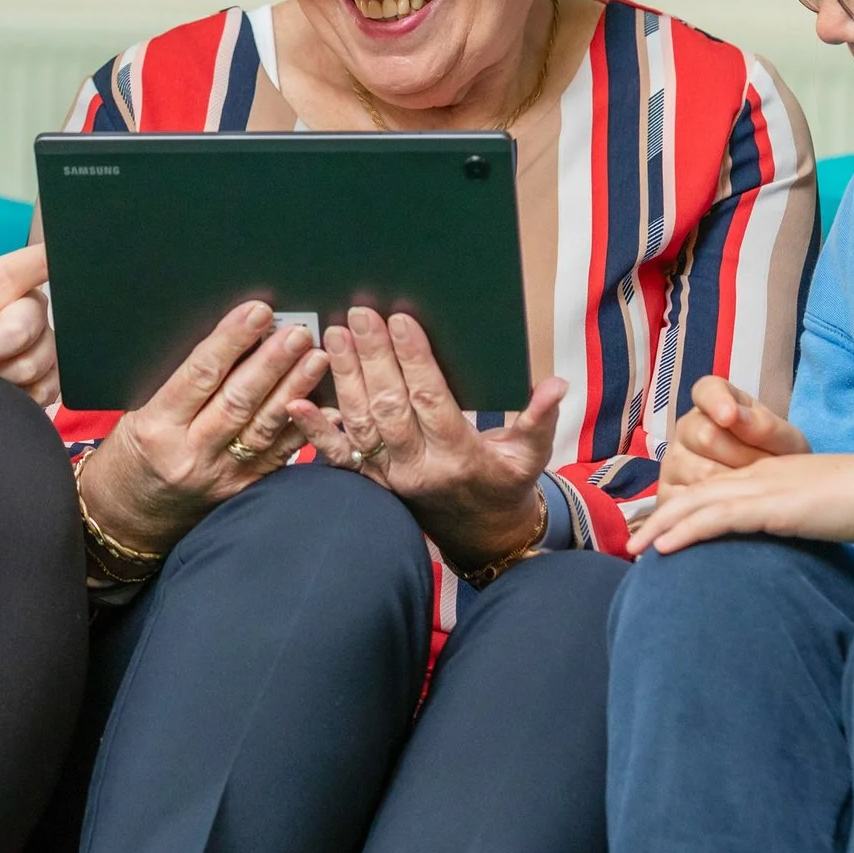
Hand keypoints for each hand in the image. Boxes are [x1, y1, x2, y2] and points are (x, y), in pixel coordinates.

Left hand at [0, 245, 58, 402]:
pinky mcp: (43, 377)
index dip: (48, 259)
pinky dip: (19, 398)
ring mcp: (38, 344)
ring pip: (38, 361)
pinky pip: (47, 389)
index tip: (49, 265)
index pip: (35, 260)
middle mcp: (24, 309)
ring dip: (0, 379)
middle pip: (28, 325)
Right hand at [78, 301, 330, 556]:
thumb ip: (183, 385)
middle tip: (299, 333)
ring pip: (264, 428)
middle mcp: (190, 454)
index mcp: (158, 428)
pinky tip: (328, 409)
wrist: (129, 518)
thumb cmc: (133, 454)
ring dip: (294, 390)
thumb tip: (232, 340)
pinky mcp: (242, 492)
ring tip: (317, 359)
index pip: (199, 375)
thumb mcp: (140, 414)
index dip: (231, 340)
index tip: (257, 312)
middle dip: (272, 363)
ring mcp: (220, 477)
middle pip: (238, 401)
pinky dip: (305, 430)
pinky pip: (279, 458)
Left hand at [286, 307, 562, 572]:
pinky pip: (339, 457)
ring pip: (361, 424)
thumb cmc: (506, 484)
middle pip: (389, 407)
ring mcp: (389, 478)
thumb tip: (557, 384)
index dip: (414, 360)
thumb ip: (540, 420)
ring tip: (334, 333)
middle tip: (360, 313)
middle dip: (373, 357)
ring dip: (345, 378)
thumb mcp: (531, 455)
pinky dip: (315, 431)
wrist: (481, 539)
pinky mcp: (371, 483)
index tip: (400, 320)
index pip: (432, 401)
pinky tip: (295, 401)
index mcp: (460, 457)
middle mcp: (419, 468)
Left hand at [629, 452, 853, 556]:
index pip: (713, 490)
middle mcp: (759, 477)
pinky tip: (664, 548)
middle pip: (695, 493)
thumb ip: (792, 522)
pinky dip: (686, 531)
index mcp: (768, 476)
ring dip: (661, 527)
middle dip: (660, 518)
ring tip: (634, 550)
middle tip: (630, 543)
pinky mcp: (773, 506)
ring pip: (698, 504)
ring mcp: (764, 488)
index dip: (680, 510)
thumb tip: (779, 548)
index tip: (656, 533)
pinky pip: (718, 518)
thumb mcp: (817, 512)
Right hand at [658, 377, 810, 494]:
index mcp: (714, 402)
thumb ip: (763, 426)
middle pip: (706, 437)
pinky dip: (716, 508)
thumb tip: (734, 416)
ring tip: (753, 489)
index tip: (730, 416)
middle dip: (744, 457)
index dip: (716, 402)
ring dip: (734, 487)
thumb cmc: (776, 458)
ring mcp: (673, 461)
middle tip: (766, 470)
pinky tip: (733, 506)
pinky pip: (688, 502)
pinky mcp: (667, 494)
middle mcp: (687, 427)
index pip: (706, 391)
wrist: (770, 492)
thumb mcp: (784, 441)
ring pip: (700, 474)